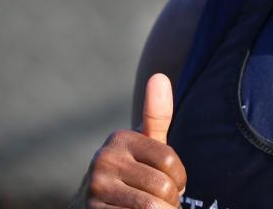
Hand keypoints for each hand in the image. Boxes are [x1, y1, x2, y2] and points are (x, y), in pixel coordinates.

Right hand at [75, 74, 186, 207]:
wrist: (92, 207)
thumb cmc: (130, 173)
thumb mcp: (144, 145)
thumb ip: (156, 115)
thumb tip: (159, 76)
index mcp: (120, 139)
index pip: (169, 161)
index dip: (180, 178)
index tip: (174, 184)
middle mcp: (104, 160)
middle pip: (162, 186)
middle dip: (171, 200)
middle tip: (163, 202)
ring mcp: (96, 189)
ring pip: (151, 207)